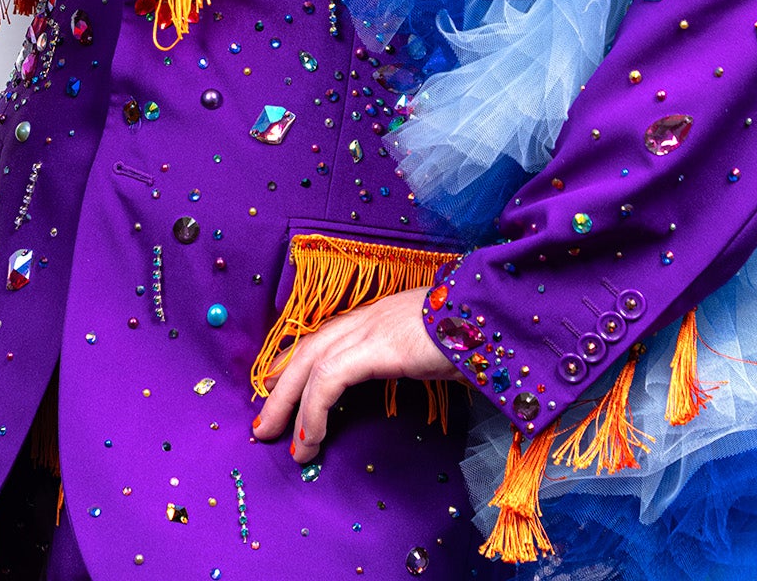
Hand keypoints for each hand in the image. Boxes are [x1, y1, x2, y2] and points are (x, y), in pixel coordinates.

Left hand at [250, 288, 458, 464]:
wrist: (493, 313)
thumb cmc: (473, 335)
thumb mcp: (433, 351)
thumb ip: (414, 361)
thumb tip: (411, 378)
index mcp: (377, 317)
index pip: (323, 338)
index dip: (296, 368)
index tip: (281, 396)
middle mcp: (366, 317)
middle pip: (306, 350)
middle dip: (280, 389)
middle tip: (264, 427)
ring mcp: (369, 328)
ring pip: (310, 364)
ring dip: (289, 406)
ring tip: (283, 444)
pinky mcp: (375, 346)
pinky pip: (329, 380)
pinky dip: (313, 410)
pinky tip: (310, 438)